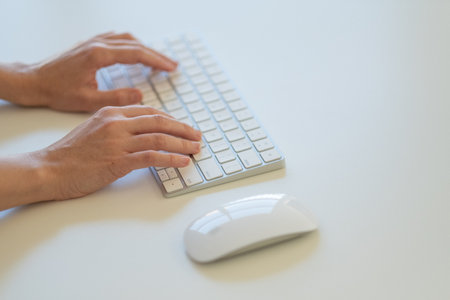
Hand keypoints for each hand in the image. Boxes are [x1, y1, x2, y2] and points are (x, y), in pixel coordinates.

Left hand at [22, 32, 176, 111]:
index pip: (136, 54)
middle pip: (135, 44)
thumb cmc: (57, 92)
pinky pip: (117, 38)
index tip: (171, 68)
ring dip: (145, 48)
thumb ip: (116, 98)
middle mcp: (97, 44)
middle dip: (156, 55)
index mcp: (98, 56)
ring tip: (158, 61)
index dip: (156, 61)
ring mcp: (93, 42)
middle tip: (172, 66)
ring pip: (126, 39)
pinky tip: (136, 52)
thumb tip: (140, 94)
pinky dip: (131, 44)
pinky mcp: (89, 44)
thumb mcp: (88, 101)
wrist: (34, 81)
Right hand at [36, 105, 200, 199]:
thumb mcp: (93, 129)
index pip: (150, 111)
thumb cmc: (70, 153)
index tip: (183, 127)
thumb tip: (140, 130)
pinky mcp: (118, 161)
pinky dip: (171, 159)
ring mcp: (118, 142)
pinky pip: (152, 157)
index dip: (171, 119)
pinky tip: (182, 162)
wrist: (49, 168)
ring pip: (159, 138)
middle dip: (183, 129)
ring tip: (195, 149)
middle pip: (160, 122)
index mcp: (111, 113)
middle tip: (197, 136)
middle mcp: (117, 123)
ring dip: (182, 144)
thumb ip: (116, 125)